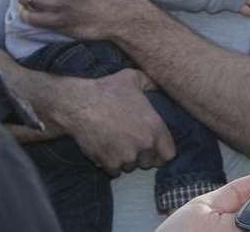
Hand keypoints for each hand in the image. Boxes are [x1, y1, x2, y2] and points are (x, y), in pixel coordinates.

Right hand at [50, 69, 175, 176]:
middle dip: (143, 156)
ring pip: (131, 167)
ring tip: (118, 145)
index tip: (155, 148)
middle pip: (150, 163)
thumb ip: (151, 83)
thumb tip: (159, 85)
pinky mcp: (109, 163)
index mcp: (155, 126)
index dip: (162, 152)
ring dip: (126, 160)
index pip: (169, 154)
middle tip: (132, 144)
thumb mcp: (134, 78)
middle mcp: (144, 144)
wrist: (80, 104)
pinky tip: (107, 150)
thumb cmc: (107, 89)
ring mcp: (126, 156)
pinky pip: (115, 172)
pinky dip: (111, 165)